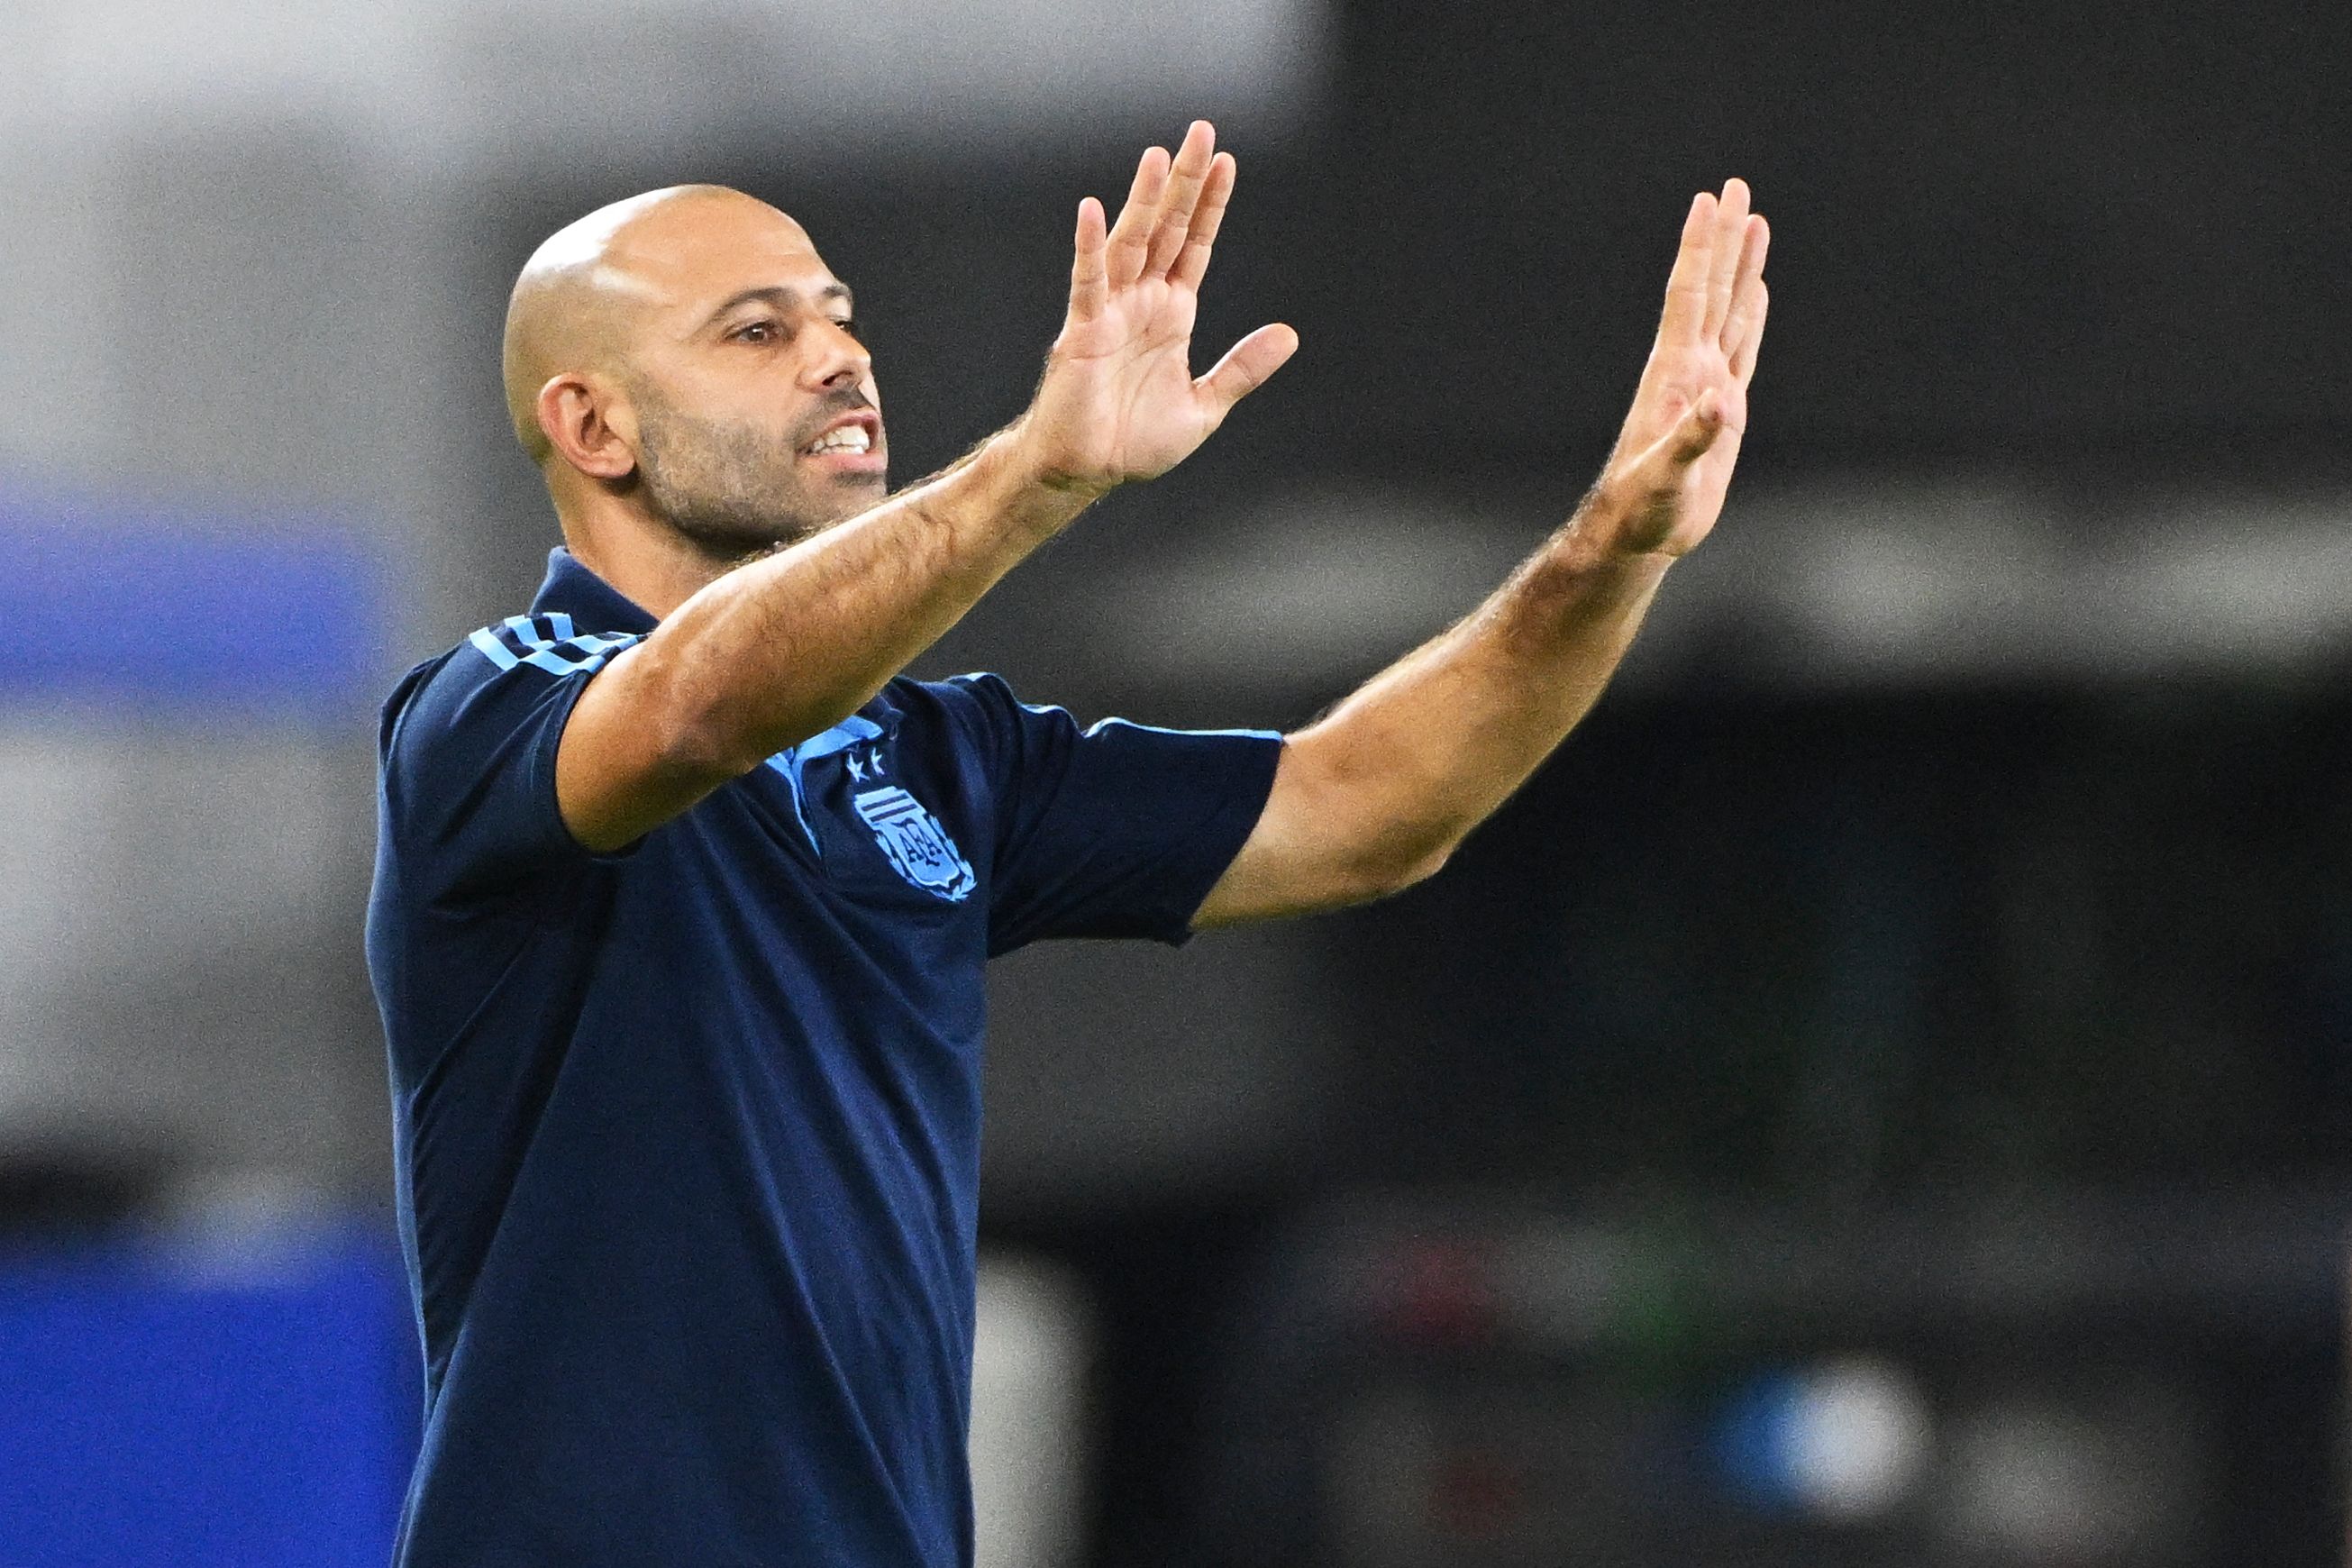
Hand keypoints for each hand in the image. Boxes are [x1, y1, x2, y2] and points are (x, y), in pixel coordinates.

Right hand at [1013, 121, 1299, 497]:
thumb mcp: (1205, 405)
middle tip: (1201, 131)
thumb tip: (1290, 334)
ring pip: (1131, 243)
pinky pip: (1088, 282)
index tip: (1228, 162)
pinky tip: (1095, 211)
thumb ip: (1243, 369)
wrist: (1088, 472)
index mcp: (1172, 314)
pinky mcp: (1084, 332)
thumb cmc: (1135, 441)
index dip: (1211, 205)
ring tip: (1158, 157)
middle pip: (1166, 228)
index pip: (1195, 245)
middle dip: (1185, 182)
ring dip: (1145, 201)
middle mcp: (1142, 302)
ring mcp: (1111, 312)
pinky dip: (1091, 247)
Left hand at [1590, 180, 1769, 557]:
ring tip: (1755, 223)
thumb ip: (1692, 440)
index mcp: (1674, 374)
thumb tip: (1723, 403)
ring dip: (1742, 267)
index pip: (1689, 296)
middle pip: (1711, 289)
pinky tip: (1757, 292)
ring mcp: (1707, 386)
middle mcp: (1690, 369)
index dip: (1699, 249)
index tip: (1708, 200)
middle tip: (1737, 187)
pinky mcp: (1724, 410)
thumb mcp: (1665, 477)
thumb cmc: (1643, 509)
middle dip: (1725, 239)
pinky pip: (1743, 349)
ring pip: (1730, 311)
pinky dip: (1752, 316)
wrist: (1637, 535)